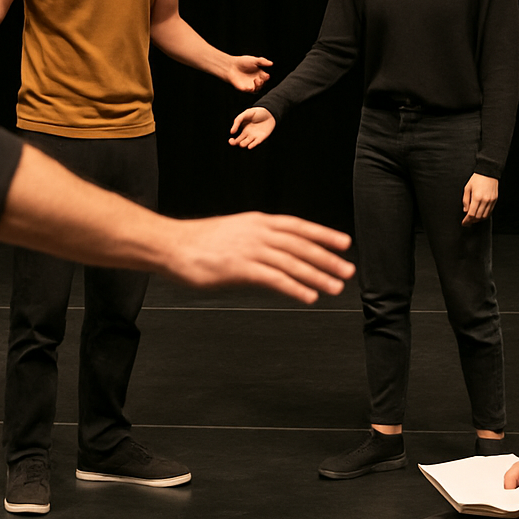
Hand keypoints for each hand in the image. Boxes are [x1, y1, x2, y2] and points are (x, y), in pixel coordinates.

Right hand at [167, 213, 353, 303]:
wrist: (170, 245)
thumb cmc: (198, 242)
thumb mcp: (233, 233)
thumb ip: (256, 242)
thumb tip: (273, 255)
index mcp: (257, 222)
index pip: (298, 226)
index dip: (323, 234)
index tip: (344, 242)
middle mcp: (258, 232)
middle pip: (301, 245)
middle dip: (328, 258)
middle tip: (348, 270)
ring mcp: (249, 249)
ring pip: (292, 262)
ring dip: (317, 275)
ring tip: (335, 287)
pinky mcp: (240, 267)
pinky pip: (274, 278)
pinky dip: (294, 287)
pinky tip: (309, 296)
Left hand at [226, 56, 272, 92]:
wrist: (231, 66)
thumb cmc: (242, 62)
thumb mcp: (254, 60)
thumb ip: (262, 61)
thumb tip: (271, 63)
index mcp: (259, 73)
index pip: (266, 78)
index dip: (266, 77)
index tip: (266, 76)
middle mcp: (255, 79)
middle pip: (263, 84)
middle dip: (262, 82)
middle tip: (260, 79)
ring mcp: (250, 84)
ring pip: (258, 89)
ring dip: (258, 86)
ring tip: (256, 81)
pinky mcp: (244, 88)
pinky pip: (250, 91)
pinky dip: (251, 90)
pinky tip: (251, 86)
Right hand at [229, 107, 276, 148]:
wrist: (269, 113)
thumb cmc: (257, 112)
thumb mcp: (246, 113)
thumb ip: (238, 121)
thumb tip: (232, 132)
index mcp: (243, 129)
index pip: (236, 139)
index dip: (232, 142)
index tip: (231, 139)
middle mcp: (248, 134)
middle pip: (239, 143)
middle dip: (235, 143)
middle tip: (233, 141)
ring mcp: (254, 137)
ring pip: (246, 144)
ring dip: (243, 144)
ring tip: (243, 142)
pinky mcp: (261, 138)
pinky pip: (255, 144)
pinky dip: (251, 146)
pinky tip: (250, 145)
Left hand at [461, 173, 497, 224]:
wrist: (488, 172)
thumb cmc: (476, 179)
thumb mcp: (467, 188)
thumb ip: (465, 200)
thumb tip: (465, 211)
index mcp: (477, 197)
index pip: (471, 214)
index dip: (467, 220)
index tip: (464, 223)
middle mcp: (485, 200)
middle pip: (478, 217)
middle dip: (472, 221)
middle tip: (467, 222)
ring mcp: (491, 201)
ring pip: (485, 216)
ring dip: (478, 219)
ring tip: (473, 219)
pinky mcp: (495, 200)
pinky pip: (490, 211)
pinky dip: (485, 215)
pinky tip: (480, 214)